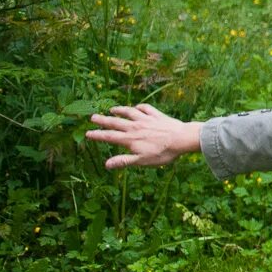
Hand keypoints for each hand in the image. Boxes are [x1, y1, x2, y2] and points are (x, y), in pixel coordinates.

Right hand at [87, 104, 202, 168]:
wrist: (183, 139)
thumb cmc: (164, 152)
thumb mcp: (142, 161)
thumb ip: (124, 161)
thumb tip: (107, 164)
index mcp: (130, 139)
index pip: (110, 136)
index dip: (98, 135)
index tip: (88, 133)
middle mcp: (135, 127)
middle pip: (116, 122)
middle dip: (103, 120)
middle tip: (93, 117)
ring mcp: (146, 119)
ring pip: (129, 112)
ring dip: (119, 110)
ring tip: (112, 109)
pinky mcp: (157, 115)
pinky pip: (146, 108)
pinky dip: (140, 107)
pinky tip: (137, 107)